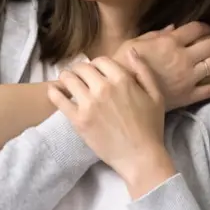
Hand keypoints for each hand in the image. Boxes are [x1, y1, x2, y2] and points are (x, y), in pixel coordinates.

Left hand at [48, 53, 176, 197]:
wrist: (140, 157)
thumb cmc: (150, 127)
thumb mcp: (156, 95)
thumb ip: (143, 71)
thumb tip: (131, 52)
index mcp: (122, 79)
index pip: (100, 61)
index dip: (97, 65)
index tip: (95, 72)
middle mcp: (103, 88)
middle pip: (82, 68)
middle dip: (80, 70)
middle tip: (79, 77)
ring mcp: (89, 104)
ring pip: (68, 79)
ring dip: (66, 77)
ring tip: (67, 82)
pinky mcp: (78, 120)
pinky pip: (59, 99)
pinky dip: (54, 92)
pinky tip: (54, 90)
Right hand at [113, 22, 209, 110]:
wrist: (119, 94)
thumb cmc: (121, 66)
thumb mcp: (134, 44)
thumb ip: (155, 34)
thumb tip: (172, 27)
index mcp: (170, 42)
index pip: (196, 30)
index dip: (208, 28)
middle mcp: (183, 57)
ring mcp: (188, 77)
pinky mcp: (189, 95)